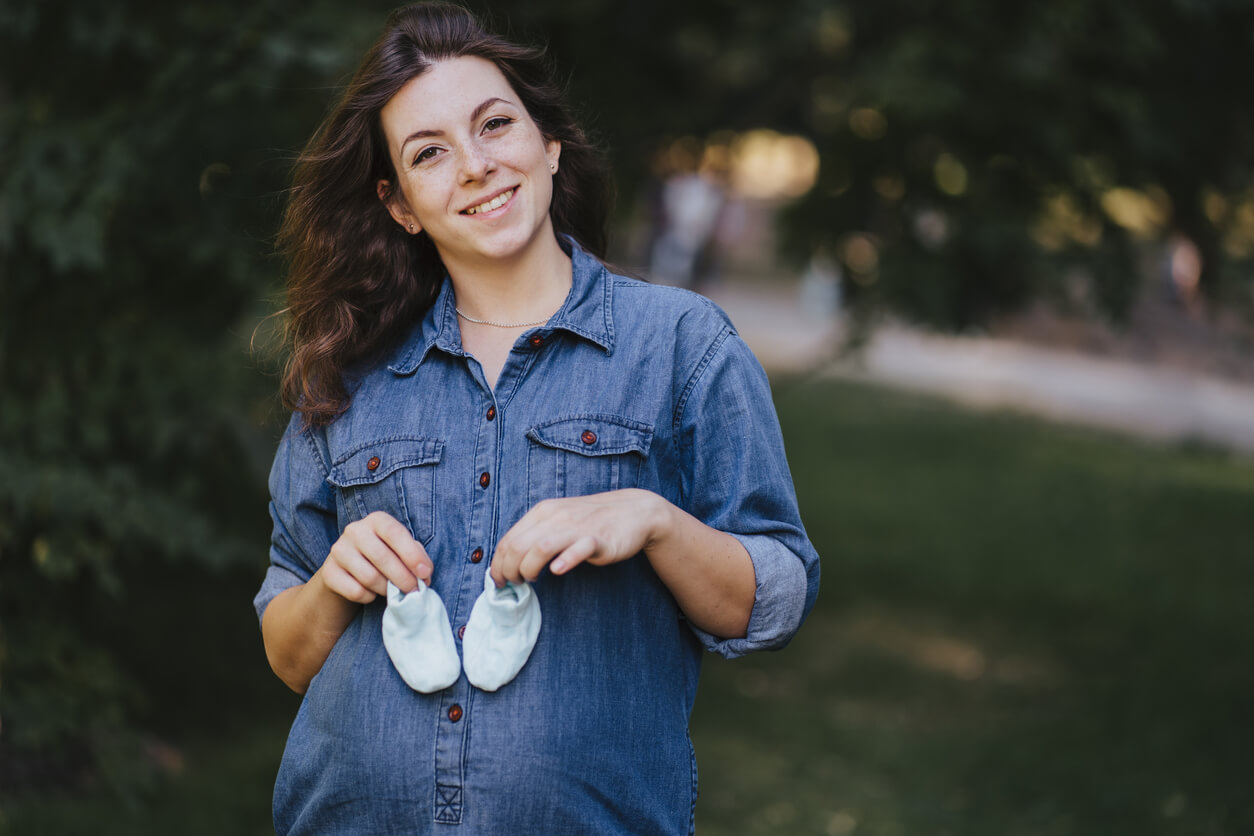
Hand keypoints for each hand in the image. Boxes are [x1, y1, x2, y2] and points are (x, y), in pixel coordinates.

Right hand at [317, 511, 432, 603]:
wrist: (346, 572)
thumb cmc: (382, 558)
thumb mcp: (399, 550)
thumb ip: (415, 556)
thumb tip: (424, 575)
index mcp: (377, 520)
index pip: (395, 533)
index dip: (412, 555)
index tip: (425, 574)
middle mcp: (355, 530)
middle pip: (382, 557)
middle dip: (403, 578)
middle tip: (414, 591)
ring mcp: (338, 550)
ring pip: (369, 577)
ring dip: (387, 590)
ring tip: (393, 592)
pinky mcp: (328, 572)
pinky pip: (355, 591)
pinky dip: (369, 597)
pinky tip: (372, 593)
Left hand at [490, 489, 670, 585]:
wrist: (633, 512)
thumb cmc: (592, 521)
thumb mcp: (558, 520)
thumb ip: (537, 535)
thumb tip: (510, 560)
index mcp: (543, 512)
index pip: (509, 539)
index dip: (498, 564)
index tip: (499, 582)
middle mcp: (556, 517)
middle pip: (519, 545)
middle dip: (509, 570)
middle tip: (515, 585)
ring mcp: (577, 527)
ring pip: (541, 547)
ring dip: (528, 568)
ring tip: (531, 580)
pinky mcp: (598, 539)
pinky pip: (578, 549)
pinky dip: (565, 560)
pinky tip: (558, 572)